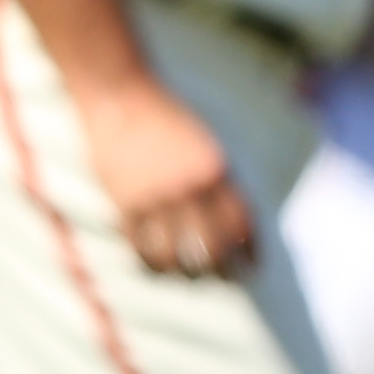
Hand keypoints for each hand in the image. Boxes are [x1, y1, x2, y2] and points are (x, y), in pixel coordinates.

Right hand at [73, 78, 256, 279]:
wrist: (120, 93)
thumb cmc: (167, 119)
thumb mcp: (205, 146)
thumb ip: (219, 182)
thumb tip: (235, 225)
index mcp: (215, 172)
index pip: (242, 225)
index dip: (250, 252)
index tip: (253, 268)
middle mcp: (188, 187)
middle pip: (211, 248)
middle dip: (221, 271)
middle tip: (223, 280)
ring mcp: (155, 195)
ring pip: (174, 254)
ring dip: (184, 273)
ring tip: (188, 277)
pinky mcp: (124, 199)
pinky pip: (139, 245)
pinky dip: (149, 262)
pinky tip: (156, 267)